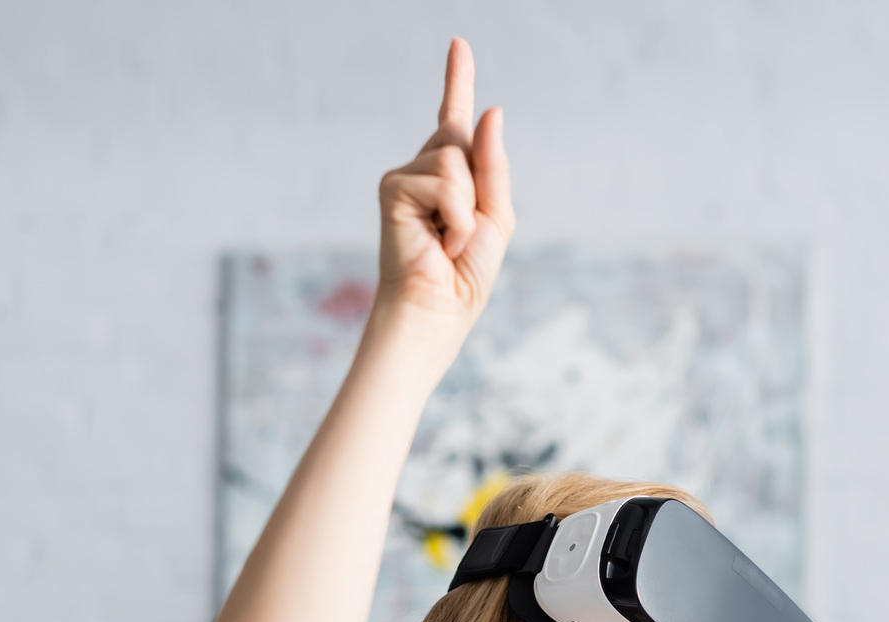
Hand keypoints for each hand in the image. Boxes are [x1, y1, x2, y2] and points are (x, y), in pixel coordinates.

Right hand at [376, 38, 514, 329]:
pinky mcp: (393, 187)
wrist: (438, 309)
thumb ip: (493, 165)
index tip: (459, 44)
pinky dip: (455, 218)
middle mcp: (424, 168)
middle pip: (465, 141)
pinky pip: (445, 182)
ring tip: (450, 240)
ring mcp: (405, 175)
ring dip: (467, 210)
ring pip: (456, 161)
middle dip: (480, 189)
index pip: (454, 118)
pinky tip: (439, 241)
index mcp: (451, 175)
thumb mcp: (496, 215)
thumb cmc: (465, 272)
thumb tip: (490, 109)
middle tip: (461, 234)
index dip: (457, 80)